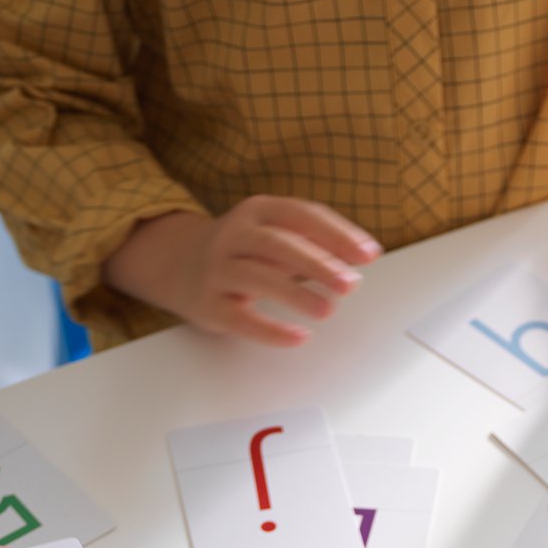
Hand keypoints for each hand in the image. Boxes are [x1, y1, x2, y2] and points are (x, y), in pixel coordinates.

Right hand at [104, 199, 381, 346]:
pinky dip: (270, 329)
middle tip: (350, 284)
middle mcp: (235, 235)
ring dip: (296, 294)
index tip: (369, 255)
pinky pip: (240, 318)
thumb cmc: (244, 251)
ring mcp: (218, 269)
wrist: (178, 263)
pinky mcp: (209, 304)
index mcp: (258, 210)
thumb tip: (362, 256)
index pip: (300, 215)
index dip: (336, 234)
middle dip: (317, 263)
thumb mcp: (274, 233)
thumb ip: (313, 241)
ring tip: (328, 310)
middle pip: (278, 244)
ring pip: (258, 278)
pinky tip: (299, 337)